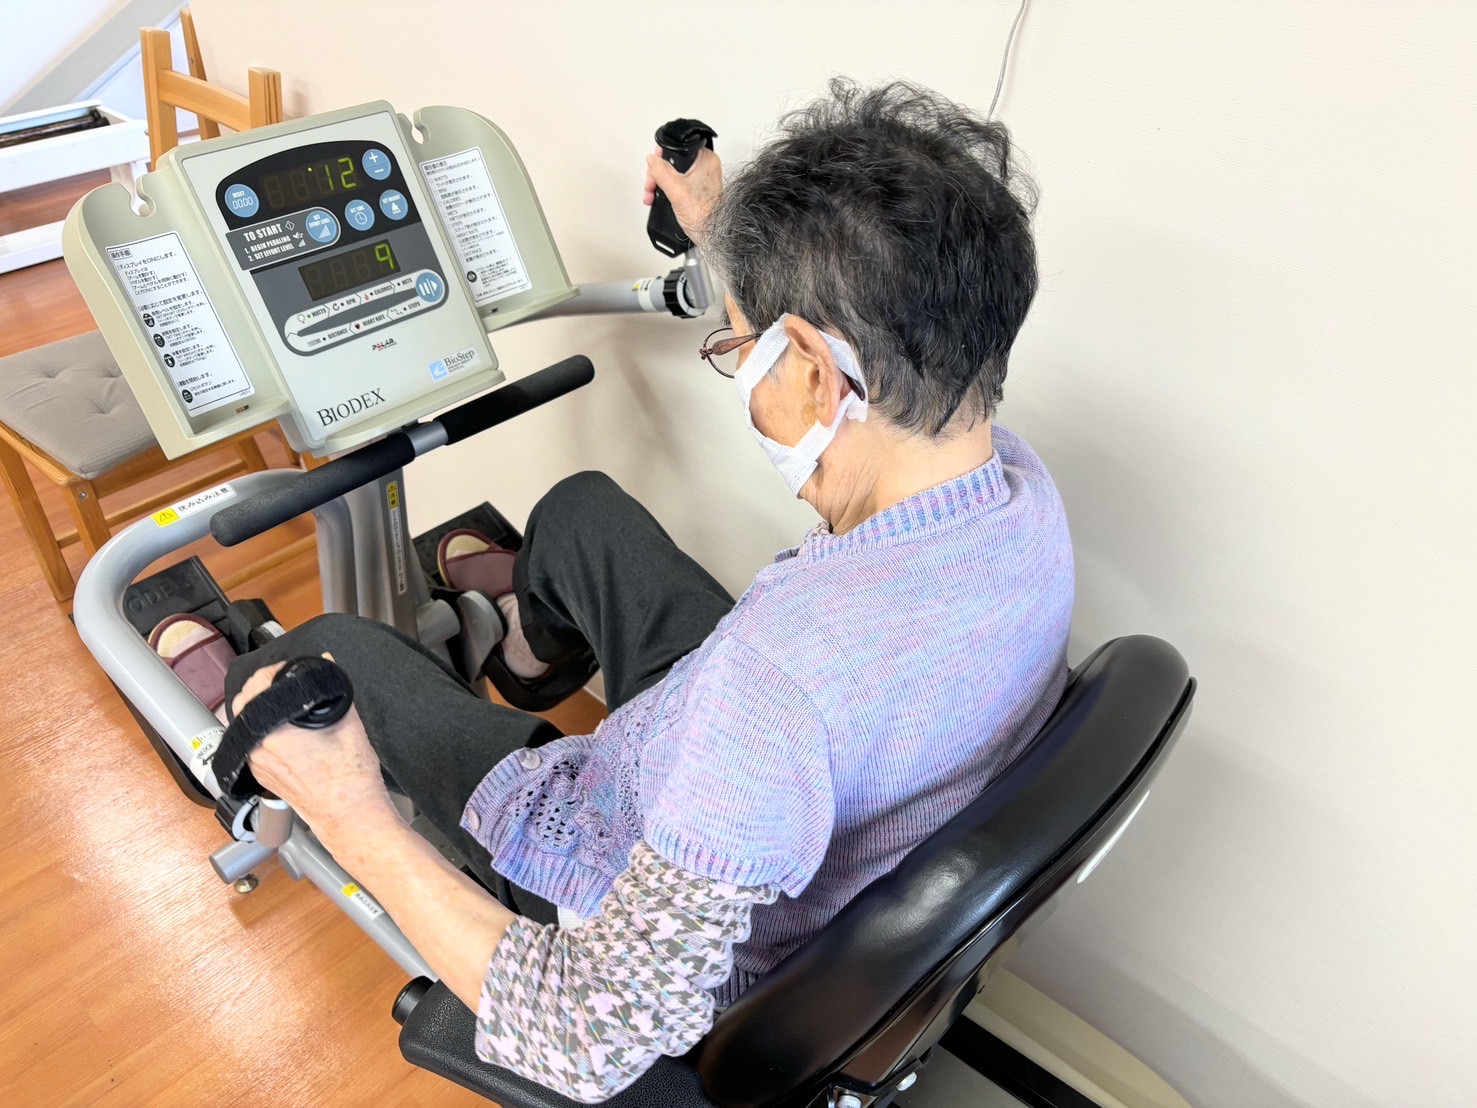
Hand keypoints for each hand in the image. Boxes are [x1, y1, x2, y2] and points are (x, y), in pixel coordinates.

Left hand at [231, 655, 397, 845]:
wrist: (349, 813)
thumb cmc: (351, 778)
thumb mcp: (349, 722)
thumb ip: (333, 687)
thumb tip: (326, 662)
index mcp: (275, 732)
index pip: (256, 687)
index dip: (271, 671)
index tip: (286, 669)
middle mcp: (258, 749)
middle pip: (244, 705)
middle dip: (261, 688)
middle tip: (283, 682)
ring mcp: (256, 764)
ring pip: (245, 724)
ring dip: (259, 709)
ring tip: (284, 704)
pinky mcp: (260, 776)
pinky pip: (251, 743)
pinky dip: (261, 730)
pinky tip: (283, 728)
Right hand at [643, 146, 723, 245]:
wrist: (710, 233)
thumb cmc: (703, 214)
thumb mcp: (676, 189)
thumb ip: (661, 171)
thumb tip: (652, 159)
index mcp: (705, 159)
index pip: (678, 148)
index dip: (662, 156)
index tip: (653, 166)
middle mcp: (704, 166)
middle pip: (672, 162)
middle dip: (656, 175)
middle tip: (651, 185)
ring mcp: (700, 179)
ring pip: (672, 174)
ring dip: (658, 184)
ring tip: (651, 195)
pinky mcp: (695, 190)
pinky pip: (676, 184)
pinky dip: (665, 190)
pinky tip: (656, 197)